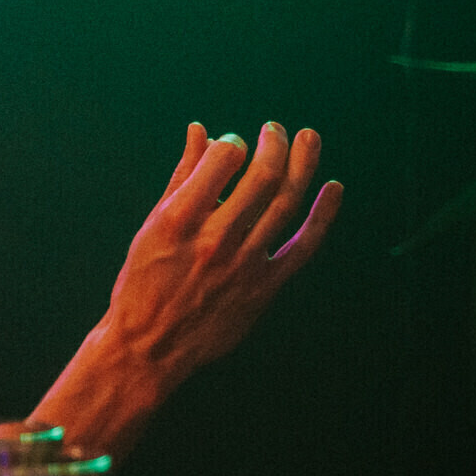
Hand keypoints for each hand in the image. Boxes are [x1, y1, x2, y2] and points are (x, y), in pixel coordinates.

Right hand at [101, 120, 343, 383]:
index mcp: (177, 221)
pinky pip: (303, 245)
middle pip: (261, 178)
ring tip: (307, 139)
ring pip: (286, 203)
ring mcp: (243, 263)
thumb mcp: (150, 227)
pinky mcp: (264, 286)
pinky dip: (323, 215)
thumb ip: (181, 178)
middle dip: (273, 144)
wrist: (149, 346)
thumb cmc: (142, 282)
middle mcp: (214, 240)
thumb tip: (200, 130)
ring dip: (303, 164)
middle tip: (274, 130)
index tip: (232, 143)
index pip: (220, 162)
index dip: (233, 143)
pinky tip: (332, 188)